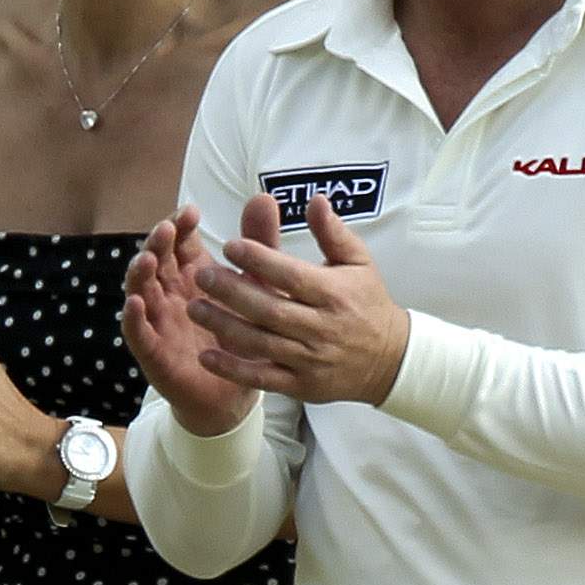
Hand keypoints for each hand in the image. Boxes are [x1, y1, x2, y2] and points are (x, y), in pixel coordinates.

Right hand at [122, 203, 261, 437]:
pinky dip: (133, 319)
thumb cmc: (241, 338)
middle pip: (156, 261)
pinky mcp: (154, 354)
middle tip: (168, 228)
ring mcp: (158, 323)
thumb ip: (260, 246)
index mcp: (193, 276)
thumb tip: (264, 197)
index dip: (180, 226)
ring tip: (147, 258)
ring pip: (141, 292)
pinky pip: (138, 335)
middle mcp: (171, 295)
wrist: (234, 396)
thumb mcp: (257, 288)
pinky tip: (136, 303)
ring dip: (139, 273)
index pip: (180, 243)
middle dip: (158, 243)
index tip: (190, 212)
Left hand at [186, 194, 408, 407]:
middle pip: (270, 309)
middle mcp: (321, 328)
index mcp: (333, 294)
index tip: (231, 246)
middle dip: (233, 292)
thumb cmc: (367, 303)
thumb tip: (314, 199)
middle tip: (202, 276)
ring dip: (224, 327)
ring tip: (194, 308)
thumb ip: (333, 233)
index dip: (260, 261)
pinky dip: (234, 369)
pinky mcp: (301, 386)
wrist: (390, 360)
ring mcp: (310, 360)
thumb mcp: (358, 263)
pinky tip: (207, 355)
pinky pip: (263, 378)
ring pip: (261, 343)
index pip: (291, 276)